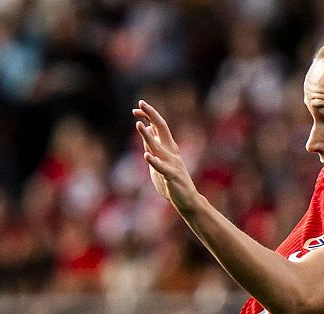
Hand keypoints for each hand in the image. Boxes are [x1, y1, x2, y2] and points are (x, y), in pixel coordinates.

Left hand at [133, 100, 199, 215]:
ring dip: (148, 136)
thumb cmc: (171, 182)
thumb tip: (147, 129)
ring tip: (139, 126)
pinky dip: (154, 161)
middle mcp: (171, 151)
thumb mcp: (158, 161)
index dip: (148, 116)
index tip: (136, 109)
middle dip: (151, 115)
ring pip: (159, 147)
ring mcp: (172, 163)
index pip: (158, 126)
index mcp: (168, 147)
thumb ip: (153, 145)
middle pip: (162, 128)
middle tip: (140, 104)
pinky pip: (162, 168)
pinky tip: (146, 156)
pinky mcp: (172, 176)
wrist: (187, 200)